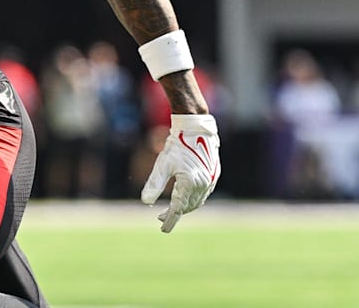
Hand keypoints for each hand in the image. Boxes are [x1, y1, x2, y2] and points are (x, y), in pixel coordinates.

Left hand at [141, 114, 219, 232]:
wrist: (195, 129)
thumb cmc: (176, 145)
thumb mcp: (162, 164)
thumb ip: (154, 184)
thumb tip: (145, 202)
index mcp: (190, 183)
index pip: (178, 208)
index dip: (170, 220)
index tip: (163, 229)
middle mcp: (203, 184)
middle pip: (188, 207)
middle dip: (175, 214)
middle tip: (161, 218)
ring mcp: (210, 180)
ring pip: (196, 202)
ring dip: (184, 208)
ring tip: (170, 210)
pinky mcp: (213, 175)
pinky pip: (203, 194)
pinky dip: (193, 200)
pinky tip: (184, 199)